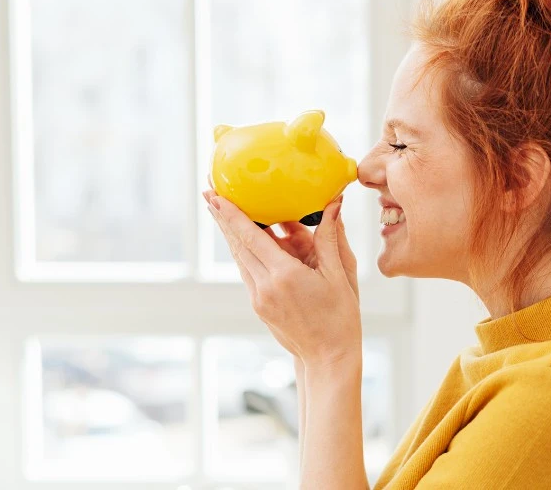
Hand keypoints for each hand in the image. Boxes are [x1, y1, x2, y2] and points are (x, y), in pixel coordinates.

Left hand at [203, 189, 360, 368]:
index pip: (251, 237)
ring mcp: (259, 298)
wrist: (329, 358)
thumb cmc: (341, 318)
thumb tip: (333, 204)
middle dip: (223, 218)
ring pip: (241, 258)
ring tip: (221, 211)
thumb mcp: (340, 275)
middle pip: (238, 245)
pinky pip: (249, 272)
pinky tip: (245, 240)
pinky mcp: (259, 306)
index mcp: (285, 276)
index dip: (232, 214)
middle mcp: (265, 287)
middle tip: (209, 192)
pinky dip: (245, 252)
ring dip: (231, 234)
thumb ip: (330, 238)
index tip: (216, 195)